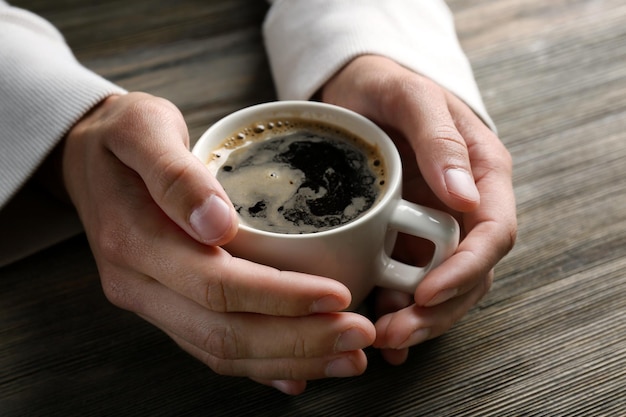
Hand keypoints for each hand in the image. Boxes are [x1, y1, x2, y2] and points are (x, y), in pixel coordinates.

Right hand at [58, 92, 374, 394]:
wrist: (87, 156)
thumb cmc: (123, 135)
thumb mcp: (143, 129)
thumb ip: (176, 176)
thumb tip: (217, 224)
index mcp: (136, 241)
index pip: (217, 284)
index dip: (281, 296)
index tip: (338, 295)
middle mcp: (140, 284)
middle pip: (225, 333)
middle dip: (299, 341)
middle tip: (359, 337)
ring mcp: (150, 302)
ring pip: (221, 350)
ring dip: (288, 360)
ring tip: (347, 358)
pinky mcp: (164, 306)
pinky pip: (210, 348)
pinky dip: (258, 366)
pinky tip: (297, 373)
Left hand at [319, 55, 516, 363]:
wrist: (356, 90)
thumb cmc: (387, 85)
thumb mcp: (412, 96)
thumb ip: (440, 139)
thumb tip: (466, 196)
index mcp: (483, 174)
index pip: (494, 233)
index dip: (465, 270)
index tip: (427, 292)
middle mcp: (466, 206)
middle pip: (470, 273)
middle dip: (437, 310)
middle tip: (395, 331)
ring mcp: (436, 224)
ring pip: (442, 286)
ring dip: (417, 318)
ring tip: (381, 337)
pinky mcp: (406, 236)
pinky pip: (411, 279)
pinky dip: (397, 307)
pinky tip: (376, 325)